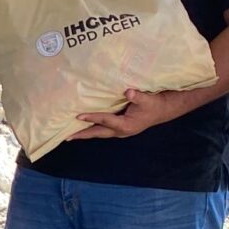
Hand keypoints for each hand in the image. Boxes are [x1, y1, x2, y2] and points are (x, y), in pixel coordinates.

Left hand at [67, 86, 192, 140]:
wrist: (162, 110)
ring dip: (86, 133)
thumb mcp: (148, 99)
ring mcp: (120, 131)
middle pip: (98, 132)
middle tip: (66, 137)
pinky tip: (84, 127)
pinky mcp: (119, 128)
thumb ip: (138, 96)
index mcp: (126, 125)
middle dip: (82, 134)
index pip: (105, 120)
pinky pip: (103, 129)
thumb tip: (129, 92)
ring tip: (70, 135)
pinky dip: (92, 129)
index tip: (78, 116)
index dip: (92, 117)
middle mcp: (121, 131)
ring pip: (99, 132)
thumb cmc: (154, 104)